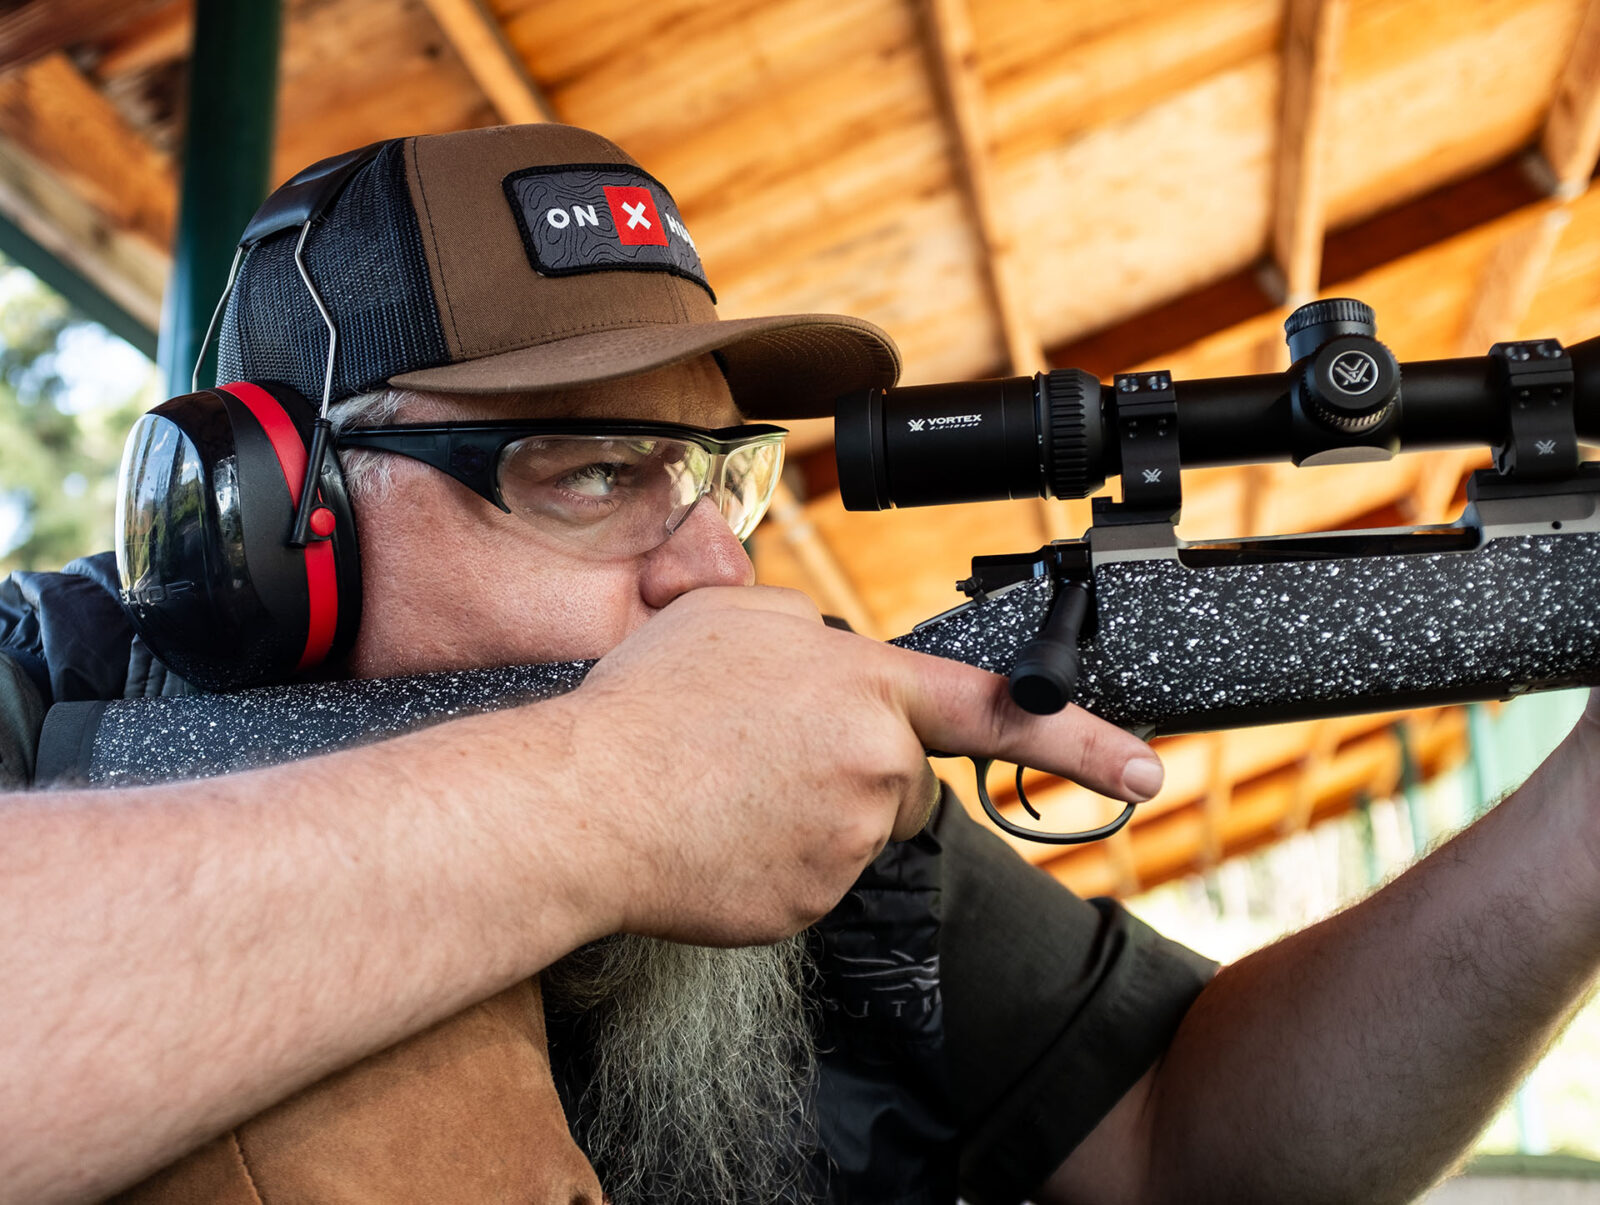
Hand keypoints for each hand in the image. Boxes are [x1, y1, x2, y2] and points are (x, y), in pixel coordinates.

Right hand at [569, 586, 1163, 946]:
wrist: (580, 804)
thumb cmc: (646, 706)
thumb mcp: (732, 619)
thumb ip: (806, 629)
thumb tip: (828, 654)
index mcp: (866, 687)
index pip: (998, 712)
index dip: (1081, 740)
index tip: (1146, 768)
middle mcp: (874, 767)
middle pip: (898, 776)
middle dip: (852, 766)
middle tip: (760, 753)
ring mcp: (846, 845)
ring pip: (852, 829)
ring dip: (805, 812)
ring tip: (723, 787)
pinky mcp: (811, 906)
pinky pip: (813, 878)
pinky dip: (776, 860)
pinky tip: (720, 834)